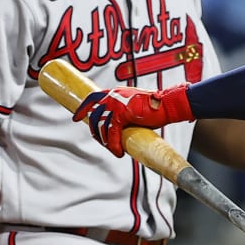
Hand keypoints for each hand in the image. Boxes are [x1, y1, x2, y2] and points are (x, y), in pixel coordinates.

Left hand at [73, 85, 192, 154]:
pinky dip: (113, 144)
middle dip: (95, 131)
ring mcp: (116, 103)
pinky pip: (111, 132)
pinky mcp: (122, 113)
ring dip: (105, 140)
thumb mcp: (134, 108)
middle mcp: (113, 96)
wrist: (167, 105)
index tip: (76, 117)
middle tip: (100, 141)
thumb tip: (118, 129)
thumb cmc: (155, 109)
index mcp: (115, 93)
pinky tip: (119, 152)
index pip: (92, 97)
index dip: (83, 108)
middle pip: (94, 114)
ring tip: (114, 149)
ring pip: (101, 125)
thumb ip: (123, 114)